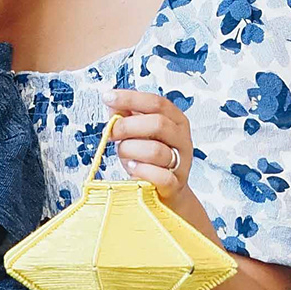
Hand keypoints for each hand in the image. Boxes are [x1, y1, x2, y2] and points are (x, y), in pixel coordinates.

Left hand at [107, 87, 194, 201]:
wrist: (164, 192)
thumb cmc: (148, 159)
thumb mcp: (136, 133)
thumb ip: (126, 116)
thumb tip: (112, 103)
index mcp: (176, 120)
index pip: (156, 102)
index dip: (131, 98)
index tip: (108, 97)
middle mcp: (182, 138)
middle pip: (158, 123)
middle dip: (127, 126)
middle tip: (111, 133)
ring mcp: (181, 162)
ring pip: (155, 150)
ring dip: (131, 150)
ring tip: (123, 154)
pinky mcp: (175, 183)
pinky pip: (159, 176)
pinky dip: (141, 170)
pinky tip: (133, 167)